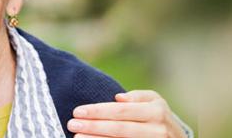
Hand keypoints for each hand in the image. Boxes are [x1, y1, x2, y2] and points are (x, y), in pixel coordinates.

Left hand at [68, 90, 187, 137]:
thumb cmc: (159, 117)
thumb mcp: (155, 102)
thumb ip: (138, 97)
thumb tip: (118, 97)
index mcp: (156, 111)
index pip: (121, 111)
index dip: (98, 111)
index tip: (77, 111)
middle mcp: (157, 130)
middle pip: (119, 128)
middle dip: (93, 126)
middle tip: (72, 124)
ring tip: (77, 137)